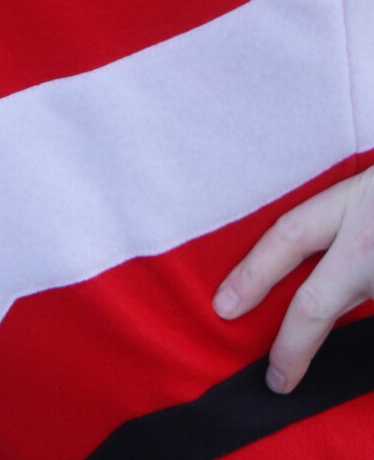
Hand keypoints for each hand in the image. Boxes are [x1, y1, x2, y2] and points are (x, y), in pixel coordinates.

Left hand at [214, 165, 373, 391]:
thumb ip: (354, 221)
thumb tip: (332, 264)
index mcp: (358, 203)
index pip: (289, 237)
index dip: (253, 272)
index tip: (224, 306)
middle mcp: (369, 246)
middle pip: (317, 306)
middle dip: (292, 347)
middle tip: (276, 379)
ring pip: (368, 311)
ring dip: (367, 308)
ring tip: (348, 298)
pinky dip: (373, 312)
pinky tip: (366, 308)